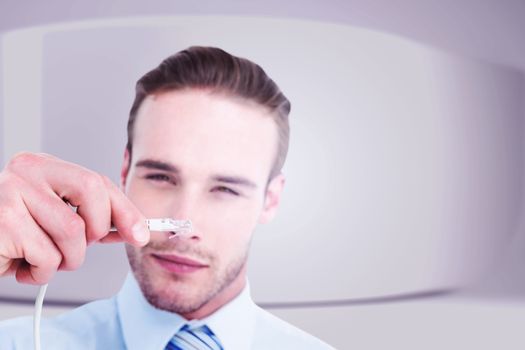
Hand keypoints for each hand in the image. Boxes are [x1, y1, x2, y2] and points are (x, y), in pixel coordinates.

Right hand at [0, 152, 149, 284]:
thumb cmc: (10, 235)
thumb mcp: (52, 220)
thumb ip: (89, 219)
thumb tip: (134, 229)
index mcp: (43, 167)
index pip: (97, 182)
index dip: (125, 209)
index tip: (141, 234)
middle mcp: (26, 171)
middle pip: (93, 195)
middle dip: (94, 232)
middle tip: (73, 247)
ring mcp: (11, 192)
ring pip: (74, 233)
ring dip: (64, 259)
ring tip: (40, 258)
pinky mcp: (2, 221)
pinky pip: (48, 257)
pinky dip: (40, 272)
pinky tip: (20, 265)